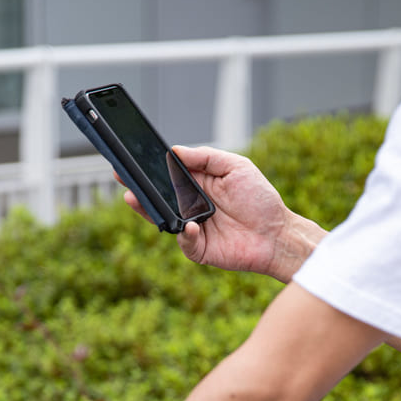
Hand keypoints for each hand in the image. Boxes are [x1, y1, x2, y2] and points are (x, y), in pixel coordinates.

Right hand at [122, 146, 325, 282]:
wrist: (279, 234)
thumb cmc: (260, 199)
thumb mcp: (236, 167)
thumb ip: (207, 157)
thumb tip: (175, 150)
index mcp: (197, 184)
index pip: (166, 175)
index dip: (149, 168)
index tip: (131, 158)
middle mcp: (190, 206)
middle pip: (158, 197)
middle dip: (138, 187)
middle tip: (121, 176)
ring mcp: (193, 228)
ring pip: (163, 220)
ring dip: (147, 210)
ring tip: (136, 198)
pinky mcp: (200, 249)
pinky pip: (184, 243)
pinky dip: (185, 235)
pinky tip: (191, 226)